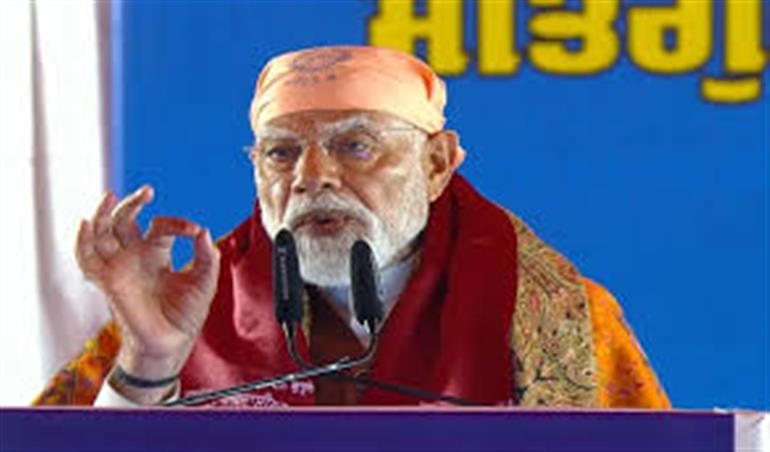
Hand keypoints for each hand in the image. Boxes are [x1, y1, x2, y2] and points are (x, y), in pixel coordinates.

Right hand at [76, 186, 219, 401]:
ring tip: (110, 196)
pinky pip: (87, 259)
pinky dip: (82, 241)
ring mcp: (120, 268)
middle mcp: (135, 257)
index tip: (195, 232)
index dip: (177, 224)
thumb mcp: (205, 281)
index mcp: (157, 254)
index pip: (160, 226)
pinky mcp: (109, 281)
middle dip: (132, 203)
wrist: (172, 343)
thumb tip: (204, 232)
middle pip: (123, 221)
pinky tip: (86, 224)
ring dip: (102, 213)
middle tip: (148, 191)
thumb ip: (206, 256)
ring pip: (101, 233)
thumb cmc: (187, 314)